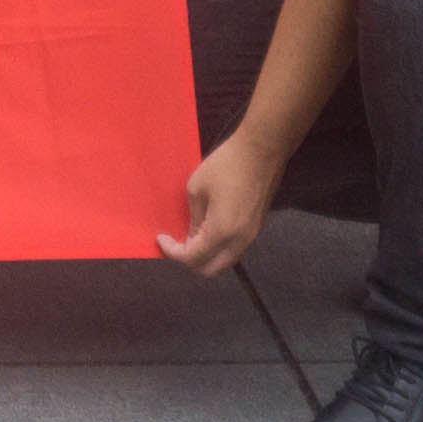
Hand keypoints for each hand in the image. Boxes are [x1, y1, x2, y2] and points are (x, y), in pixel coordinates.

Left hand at [163, 128, 278, 273]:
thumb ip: (193, 218)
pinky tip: (207, 232)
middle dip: (188, 261)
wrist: (262, 151)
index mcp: (221, 233)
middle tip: (174, 243)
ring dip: (205, 256)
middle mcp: (238, 242)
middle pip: (210, 269)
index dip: (172, 252)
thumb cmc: (225, 165)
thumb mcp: (197, 188)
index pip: (192, 258)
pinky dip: (218, 249)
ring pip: (223, 262)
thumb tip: (191, 234)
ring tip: (189, 238)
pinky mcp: (256, 229)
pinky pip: (233, 250)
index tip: (160, 238)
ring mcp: (250, 237)